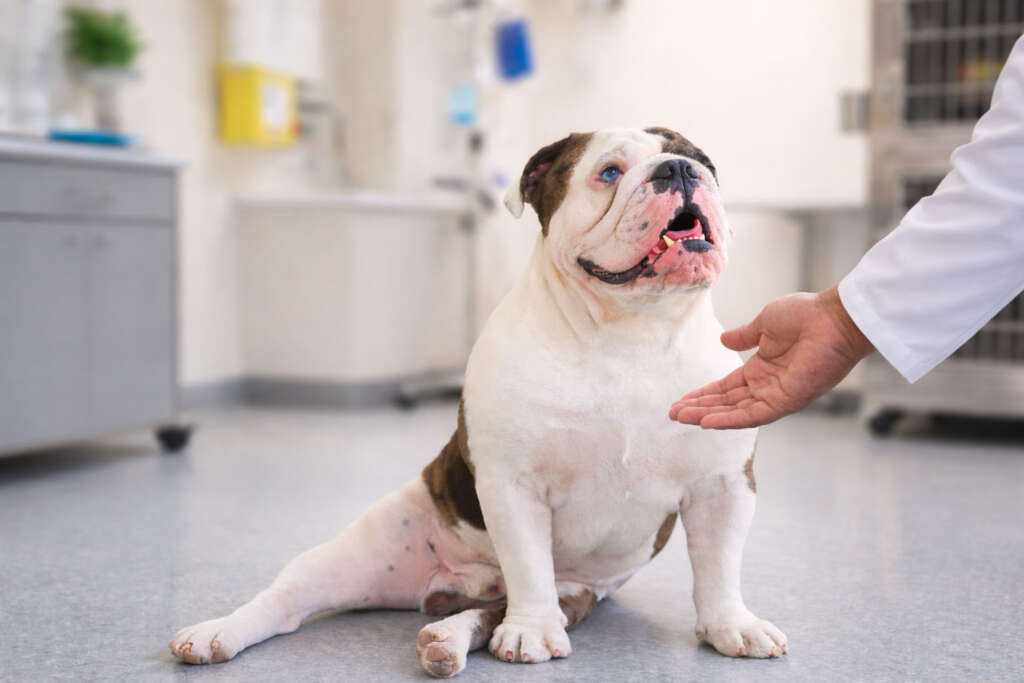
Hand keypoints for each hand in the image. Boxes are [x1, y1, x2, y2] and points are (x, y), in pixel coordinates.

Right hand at [669, 286, 873, 428]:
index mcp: (762, 368)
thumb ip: (744, 336)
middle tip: (674, 414)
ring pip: (735, 412)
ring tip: (682, 418)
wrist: (834, 317)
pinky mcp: (787, 402)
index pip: (726, 387)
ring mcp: (776, 396)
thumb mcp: (765, 323)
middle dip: (699, 408)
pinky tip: (706, 422)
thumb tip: (724, 341)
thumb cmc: (806, 315)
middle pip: (726, 403)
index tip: (681, 400)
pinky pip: (753, 415)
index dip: (704, 394)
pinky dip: (730, 420)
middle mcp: (767, 386)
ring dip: (708, 416)